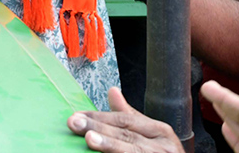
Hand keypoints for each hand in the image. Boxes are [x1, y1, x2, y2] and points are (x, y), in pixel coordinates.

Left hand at [68, 87, 182, 152]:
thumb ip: (130, 116)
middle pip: (126, 135)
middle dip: (98, 128)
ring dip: (109, 145)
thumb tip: (112, 91)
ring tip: (89, 139)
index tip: (77, 115)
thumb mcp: (152, 134)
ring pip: (131, 151)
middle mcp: (164, 147)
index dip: (100, 117)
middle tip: (74, 122)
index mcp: (161, 132)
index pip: (126, 120)